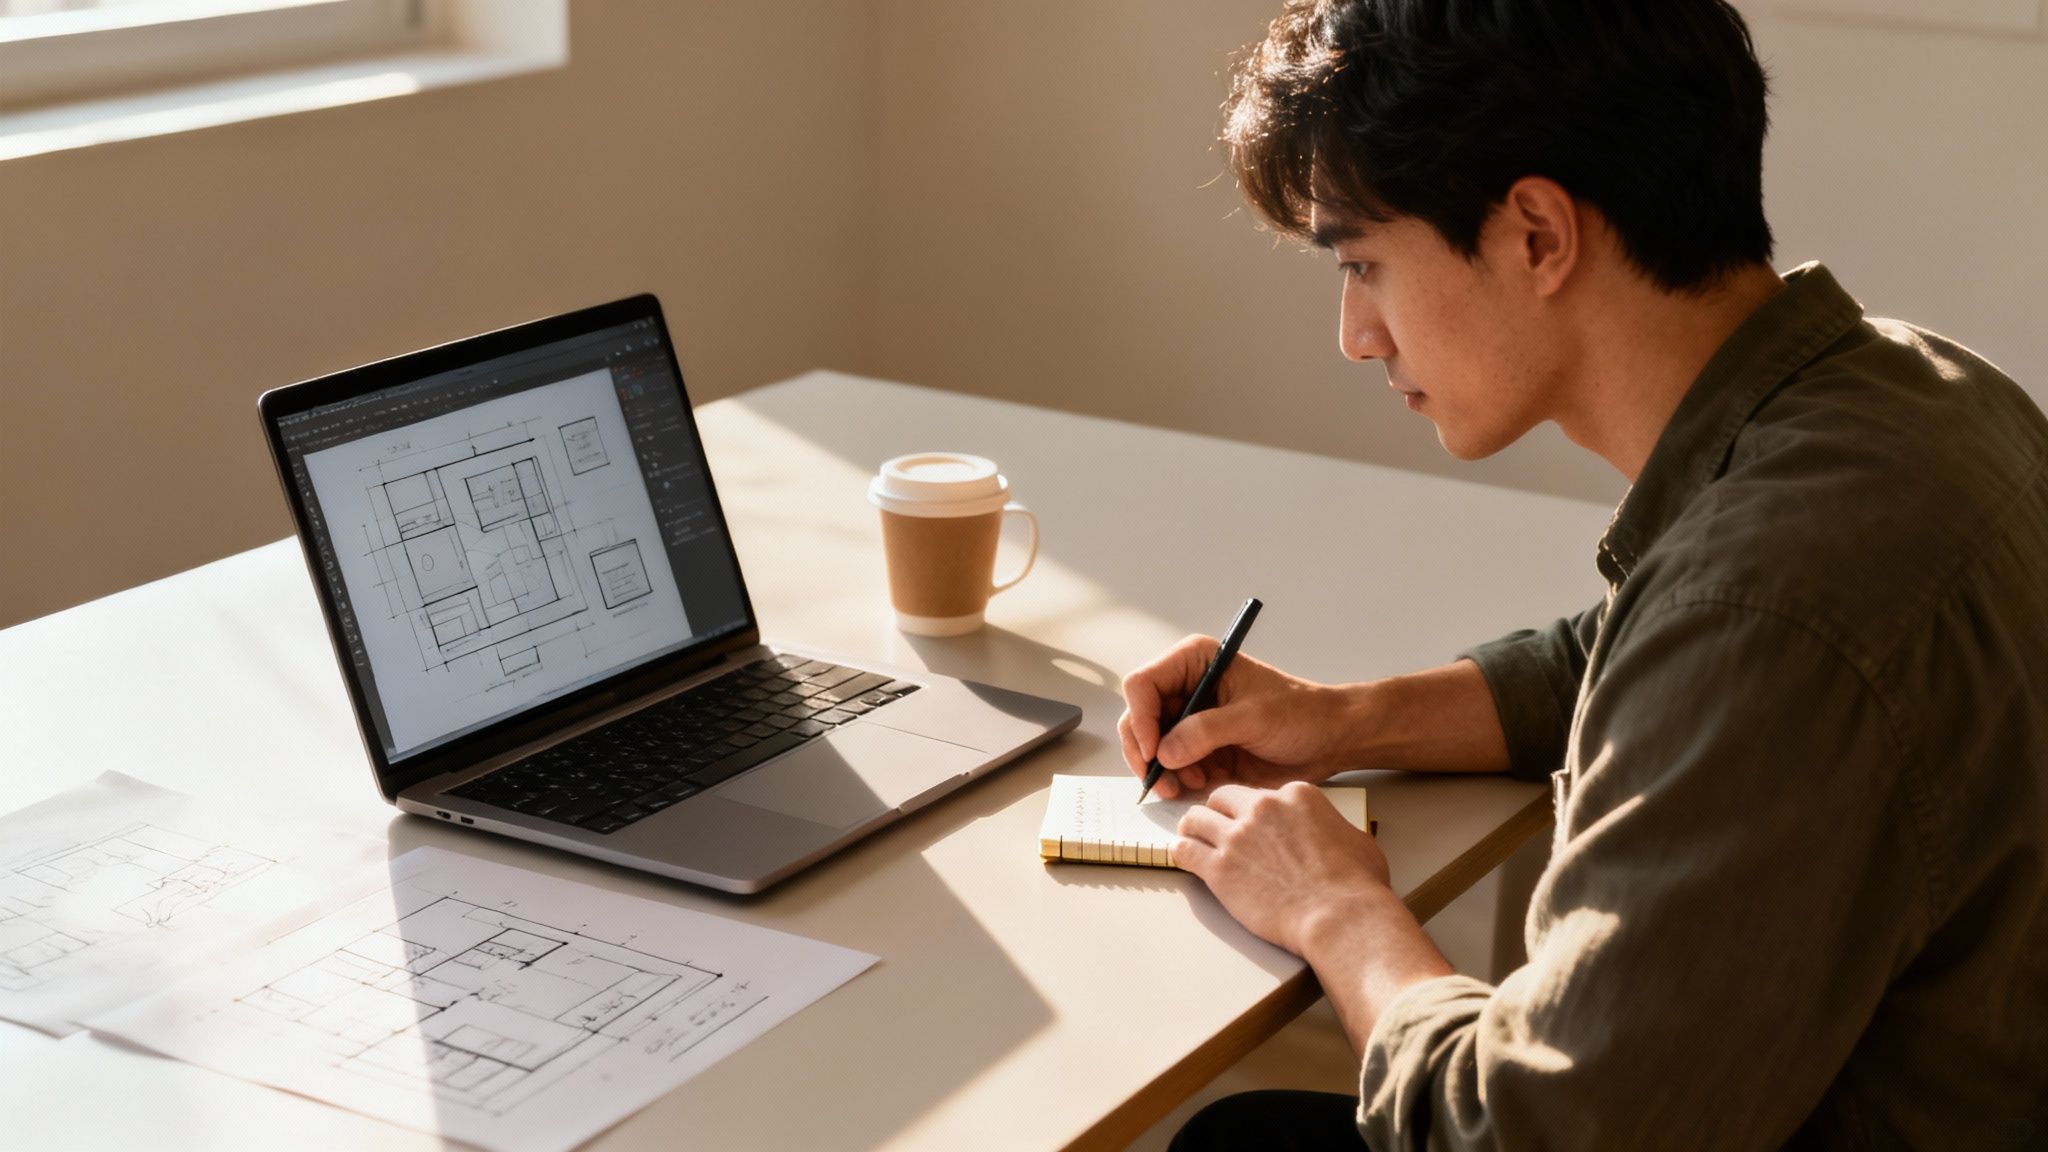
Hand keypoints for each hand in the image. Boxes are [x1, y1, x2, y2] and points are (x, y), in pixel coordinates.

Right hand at [1118, 634, 1353, 798]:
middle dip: (1145, 751)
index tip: (1155, 752)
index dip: (1142, 719)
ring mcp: (1189, 719)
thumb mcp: (1255, 717)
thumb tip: (1165, 752)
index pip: (1143, 685)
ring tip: (1188, 785)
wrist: (1327, 739)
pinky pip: (1169, 766)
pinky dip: (1176, 780)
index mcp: (1195, 662)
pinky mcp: (1197, 747)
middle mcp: (1185, 687)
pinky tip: (1200, 784)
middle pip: (1137, 717)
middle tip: (1160, 780)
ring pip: (1149, 746)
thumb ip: (1207, 731)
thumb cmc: (1301, 713)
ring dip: (1161, 770)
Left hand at [1173, 782, 1392, 955]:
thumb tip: (1331, 837)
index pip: (1259, 793)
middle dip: (1218, 813)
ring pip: (1195, 818)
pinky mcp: (1220, 868)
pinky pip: (1184, 850)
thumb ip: (1332, 828)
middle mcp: (1262, 808)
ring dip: (1193, 829)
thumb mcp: (1355, 839)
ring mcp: (1237, 836)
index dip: (1252, 810)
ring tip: (1193, 840)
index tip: (1250, 823)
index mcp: (1295, 795)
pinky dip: (1182, 852)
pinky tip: (1185, 858)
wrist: (1340, 917)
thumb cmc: (1355, 885)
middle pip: (1221, 798)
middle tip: (1216, 828)